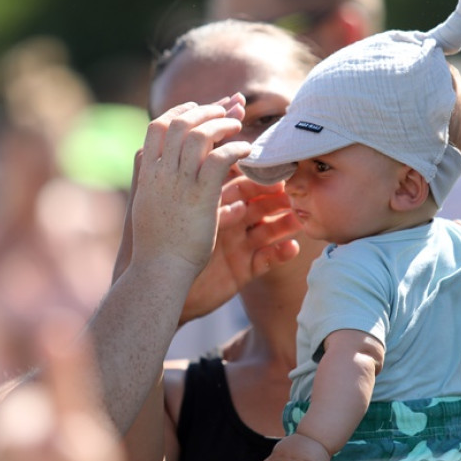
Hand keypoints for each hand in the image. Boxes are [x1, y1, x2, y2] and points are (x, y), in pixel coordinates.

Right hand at [127, 96, 248, 277]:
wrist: (158, 271)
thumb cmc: (153, 246)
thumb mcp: (143, 203)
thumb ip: (147, 178)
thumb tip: (147, 157)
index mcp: (147, 174)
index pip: (157, 126)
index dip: (179, 111)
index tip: (197, 107)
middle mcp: (160, 173)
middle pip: (179, 123)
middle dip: (205, 109)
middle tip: (226, 107)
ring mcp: (180, 183)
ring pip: (200, 135)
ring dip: (222, 123)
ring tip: (239, 124)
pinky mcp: (202, 197)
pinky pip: (221, 160)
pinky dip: (236, 148)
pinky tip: (248, 151)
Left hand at [180, 175, 300, 322]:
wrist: (161, 287)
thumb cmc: (166, 250)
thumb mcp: (186, 220)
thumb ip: (204, 201)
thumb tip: (218, 178)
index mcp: (215, 208)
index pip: (241, 188)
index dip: (258, 181)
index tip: (273, 173)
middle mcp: (230, 225)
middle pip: (260, 206)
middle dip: (277, 200)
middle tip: (293, 195)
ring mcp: (239, 247)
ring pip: (269, 231)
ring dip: (285, 225)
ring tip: (300, 220)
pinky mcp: (244, 271)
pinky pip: (267, 260)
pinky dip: (280, 254)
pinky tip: (292, 248)